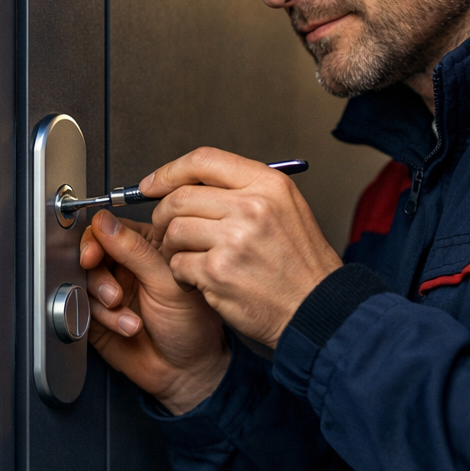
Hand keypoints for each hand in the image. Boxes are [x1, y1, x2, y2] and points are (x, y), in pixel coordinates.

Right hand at [79, 210, 228, 414]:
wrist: (186, 371)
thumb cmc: (192, 326)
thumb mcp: (168, 281)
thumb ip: (135, 250)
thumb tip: (105, 223)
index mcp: (146, 248)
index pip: (110, 229)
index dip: (96, 238)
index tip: (93, 253)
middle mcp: (125, 266)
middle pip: (91, 253)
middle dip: (97, 273)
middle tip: (110, 291)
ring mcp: (110, 291)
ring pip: (84, 281)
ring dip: (102, 299)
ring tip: (124, 311)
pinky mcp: (98, 315)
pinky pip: (83, 308)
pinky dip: (102, 318)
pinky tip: (125, 326)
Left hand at [145, 147, 341, 348]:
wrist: (317, 310)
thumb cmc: (299, 265)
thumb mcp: (285, 210)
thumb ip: (242, 190)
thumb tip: (188, 182)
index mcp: (268, 185)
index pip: (203, 160)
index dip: (170, 172)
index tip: (152, 185)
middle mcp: (252, 207)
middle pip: (180, 197)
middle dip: (164, 215)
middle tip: (168, 232)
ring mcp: (234, 240)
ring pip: (174, 231)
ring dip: (172, 248)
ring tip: (190, 260)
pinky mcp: (219, 272)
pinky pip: (177, 264)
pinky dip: (181, 275)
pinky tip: (200, 281)